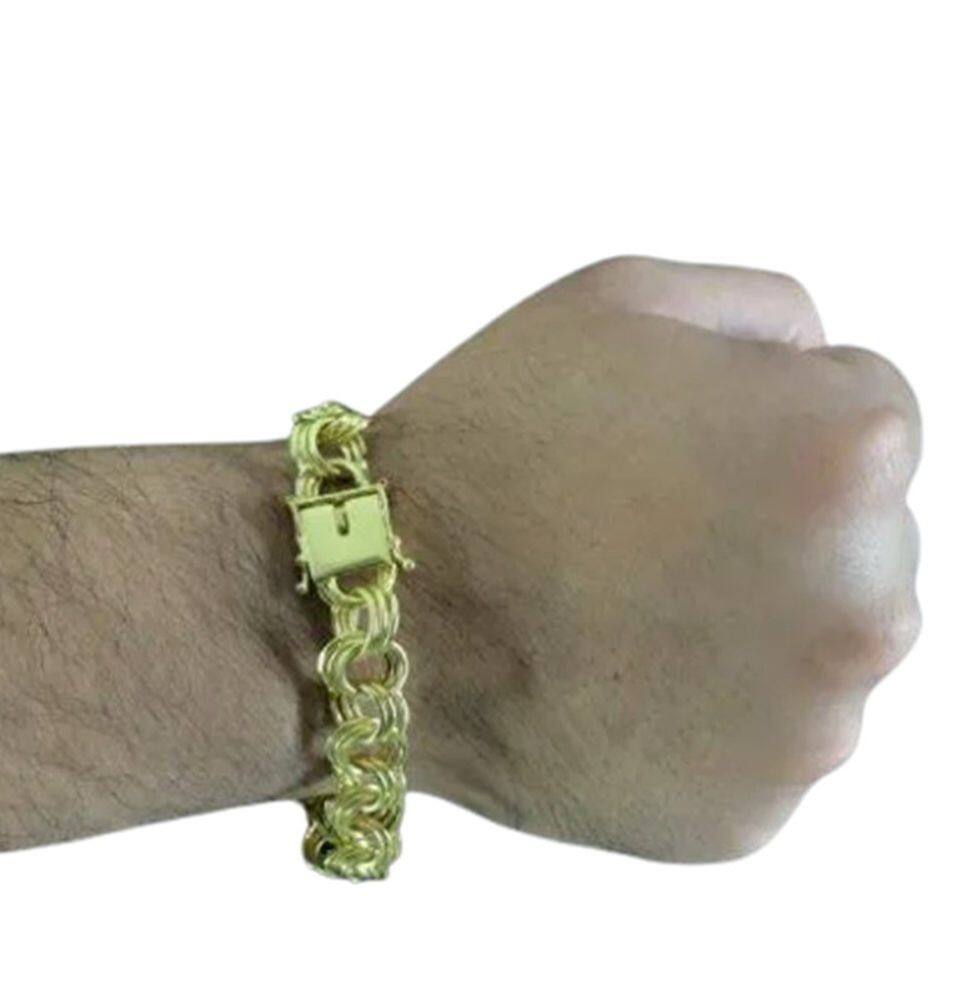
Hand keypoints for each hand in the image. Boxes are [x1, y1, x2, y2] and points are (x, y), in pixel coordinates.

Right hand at [379, 257, 920, 860]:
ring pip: (821, 649)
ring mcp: (814, 726)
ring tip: (625, 607)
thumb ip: (770, 312)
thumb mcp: (625, 296)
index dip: (771, 418)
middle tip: (647, 529)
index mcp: (847, 452)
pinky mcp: (752, 811)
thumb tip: (825, 370)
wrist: (378, 604)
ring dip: (751, 624)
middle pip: (865, 541)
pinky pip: (760, 741)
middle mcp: (865, 599)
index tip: (685, 443)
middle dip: (779, 525)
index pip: (877, 415)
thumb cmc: (487, 443)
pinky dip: (706, 715)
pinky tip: (617, 678)